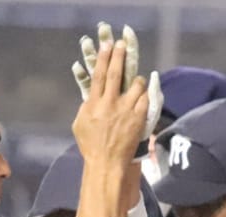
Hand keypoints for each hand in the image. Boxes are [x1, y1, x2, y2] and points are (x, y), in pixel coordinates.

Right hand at [71, 36, 148, 166]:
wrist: (106, 164)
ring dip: (137, 80)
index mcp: (93, 103)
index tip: (106, 45)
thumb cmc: (91, 146)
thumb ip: (85, 106)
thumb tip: (90, 95)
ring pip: (135, 85)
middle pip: (115, 74)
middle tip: (122, 43)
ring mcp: (125, 111)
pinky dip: (145, 95)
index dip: (102, 58)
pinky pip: (145, 100)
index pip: (98, 75)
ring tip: (137, 80)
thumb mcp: (80, 124)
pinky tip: (144, 95)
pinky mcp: (138, 119)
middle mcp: (109, 104)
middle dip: (119, 56)